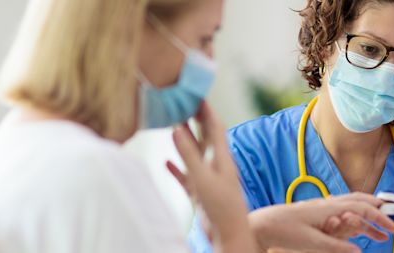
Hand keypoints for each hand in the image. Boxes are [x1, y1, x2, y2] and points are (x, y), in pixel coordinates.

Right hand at [170, 102, 257, 251]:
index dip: (206, 109)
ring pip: (194, 155)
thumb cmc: (221, 207)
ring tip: (172, 124)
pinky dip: (176, 167)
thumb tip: (176, 128)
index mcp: (222, 157)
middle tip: (183, 101)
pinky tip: (165, 161)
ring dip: (184, 140)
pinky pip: (185, 176)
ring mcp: (207, 180)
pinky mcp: (199, 193)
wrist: (228, 236)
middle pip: (204, 137)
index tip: (196, 92)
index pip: (214, 126)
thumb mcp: (203, 177)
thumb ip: (189, 153)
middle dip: (194, 119)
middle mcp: (216, 166)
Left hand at [250, 193, 393, 252]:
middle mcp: (329, 203)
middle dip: (381, 209)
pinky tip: (364, 231)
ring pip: (354, 205)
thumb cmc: (285, 231)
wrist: (263, 225)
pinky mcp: (319, 214)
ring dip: (371, 215)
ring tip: (386, 231)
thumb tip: (359, 250)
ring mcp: (324, 207)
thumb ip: (336, 245)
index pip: (363, 208)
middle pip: (362, 200)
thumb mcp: (311, 242)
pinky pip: (345, 213)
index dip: (381, 218)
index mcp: (329, 207)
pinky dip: (358, 220)